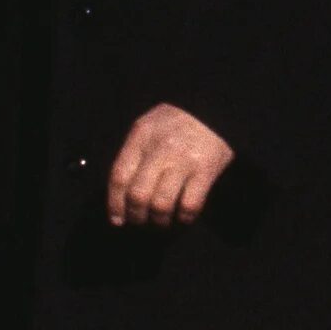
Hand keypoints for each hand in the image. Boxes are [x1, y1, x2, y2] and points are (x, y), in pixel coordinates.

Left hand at [106, 105, 235, 227]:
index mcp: (141, 137)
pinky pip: (190, 205)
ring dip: (159, 220)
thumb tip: (120, 193)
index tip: (118, 219)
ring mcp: (184, 160)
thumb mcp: (148, 127)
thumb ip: (133, 153)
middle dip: (137, 216)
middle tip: (141, 220)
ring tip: (162, 221)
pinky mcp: (206, 170)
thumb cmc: (177, 121)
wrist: (215, 108)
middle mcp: (160, 149)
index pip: (119, 177)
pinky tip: (184, 216)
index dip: (115, 204)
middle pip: (138, 194)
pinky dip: (184, 217)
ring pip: (162, 204)